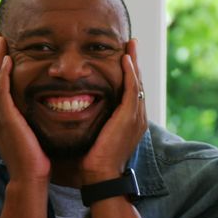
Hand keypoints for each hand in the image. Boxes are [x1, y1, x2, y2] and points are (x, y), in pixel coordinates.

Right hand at [0, 33, 50, 183]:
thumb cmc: (38, 160)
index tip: (5, 48)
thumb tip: (49, 106)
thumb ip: (34, 118)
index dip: (0, 66)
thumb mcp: (34, 133)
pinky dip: (2, 75)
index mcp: (1, 118)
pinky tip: (6, 60)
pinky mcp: (4, 120)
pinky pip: (1, 92)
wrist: (31, 178)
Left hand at [81, 39, 147, 183]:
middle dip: (135, 62)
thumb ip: (94, 121)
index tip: (124, 56)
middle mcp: (137, 116)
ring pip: (137, 82)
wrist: (100, 175)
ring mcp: (136, 116)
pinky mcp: (130, 116)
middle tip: (131, 43)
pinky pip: (132, 89)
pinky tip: (125, 59)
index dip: (128, 73)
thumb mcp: (96, 135)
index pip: (131, 91)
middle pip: (138, 83)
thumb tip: (79, 112)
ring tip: (130, 45)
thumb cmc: (93, 160)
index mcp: (130, 121)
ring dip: (134, 62)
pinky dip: (130, 73)